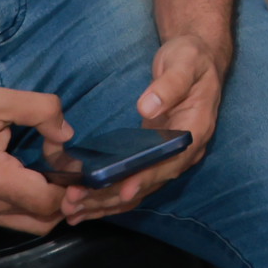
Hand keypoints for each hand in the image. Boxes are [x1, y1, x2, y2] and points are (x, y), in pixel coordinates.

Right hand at [0, 86, 71, 233]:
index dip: (74, 187)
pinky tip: (34, 176)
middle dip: (67, 201)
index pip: (50, 202)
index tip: (79, 163)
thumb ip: (40, 110)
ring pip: (27, 224)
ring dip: (49, 205)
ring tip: (55, 171)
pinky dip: (29, 205)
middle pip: (44, 222)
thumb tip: (67, 133)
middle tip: (72, 170)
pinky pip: (10, 218)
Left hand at [64, 32, 226, 222]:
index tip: (123, 189)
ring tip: (70, 209)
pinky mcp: (153, 155)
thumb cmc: (191, 58)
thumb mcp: (185, 63)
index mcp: (195, 131)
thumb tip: (148, 107)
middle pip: (149, 183)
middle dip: (112, 195)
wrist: (197, 58)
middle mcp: (183, 152)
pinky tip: (84, 205)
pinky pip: (132, 181)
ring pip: (137, 188)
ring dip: (105, 202)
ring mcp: (167, 156)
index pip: (171, 162)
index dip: (148, 177)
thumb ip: (170, 84)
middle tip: (76, 200)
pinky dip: (109, 196)